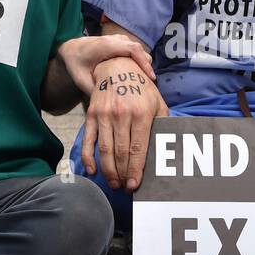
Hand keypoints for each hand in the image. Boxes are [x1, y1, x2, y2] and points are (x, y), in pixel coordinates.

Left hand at [56, 35, 155, 96]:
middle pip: (138, 49)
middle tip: (148, 83)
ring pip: (138, 49)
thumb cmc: (75, 63)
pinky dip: (138, 60)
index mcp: (106, 45)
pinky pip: (133, 50)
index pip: (132, 49)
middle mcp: (114, 39)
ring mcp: (118, 39)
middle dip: (146, 65)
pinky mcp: (119, 42)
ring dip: (142, 63)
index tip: (150, 77)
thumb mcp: (81, 79)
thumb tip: (107, 105)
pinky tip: (136, 75)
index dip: (144, 63)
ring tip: (143, 81)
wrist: (70, 48)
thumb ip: (94, 90)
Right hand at [82, 58, 167, 191]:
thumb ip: (162, 124)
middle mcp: (121, 114)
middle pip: (121, 153)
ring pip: (104, 150)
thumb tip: (166, 148)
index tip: (135, 185)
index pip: (138, 148)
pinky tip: (92, 171)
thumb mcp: (158, 102)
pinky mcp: (92, 115)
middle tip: (125, 187)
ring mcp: (104, 114)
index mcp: (141, 113)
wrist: (117, 67)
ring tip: (114, 183)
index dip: (135, 170)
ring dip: (108, 171)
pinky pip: (88, 140)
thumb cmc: (142, 88)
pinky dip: (88, 158)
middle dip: (123, 174)